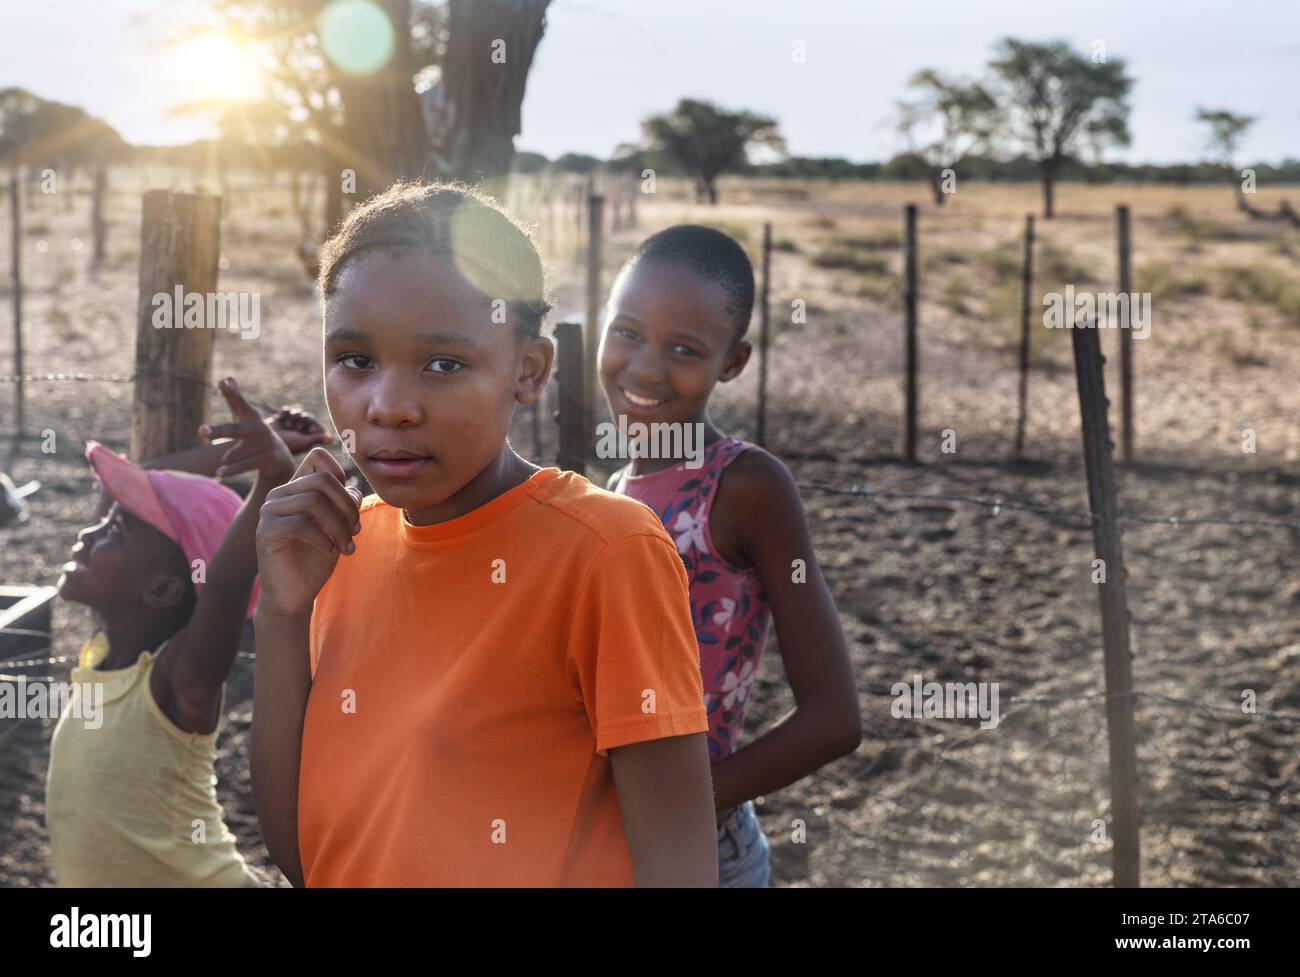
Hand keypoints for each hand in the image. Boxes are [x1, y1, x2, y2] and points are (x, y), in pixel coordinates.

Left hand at [199, 378, 295, 483]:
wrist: (278, 457)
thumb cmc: (254, 433)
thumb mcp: (244, 417)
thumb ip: (233, 399)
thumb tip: (226, 378)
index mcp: (251, 416)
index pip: (239, 403)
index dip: (232, 393)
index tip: (224, 382)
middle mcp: (259, 428)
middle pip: (234, 431)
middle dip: (218, 431)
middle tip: (201, 431)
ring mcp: (264, 443)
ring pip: (233, 454)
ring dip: (227, 459)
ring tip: (224, 463)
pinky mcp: (268, 458)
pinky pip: (242, 465)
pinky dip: (230, 470)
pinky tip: (219, 473)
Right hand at [254, 447, 361, 617]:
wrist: (294, 594)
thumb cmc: (316, 558)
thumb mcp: (339, 525)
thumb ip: (346, 503)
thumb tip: (353, 490)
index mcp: (297, 487)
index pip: (318, 456)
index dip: (342, 475)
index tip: (352, 506)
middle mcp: (280, 494)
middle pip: (322, 479)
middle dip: (347, 506)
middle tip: (356, 531)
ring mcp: (270, 512)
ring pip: (314, 501)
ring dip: (339, 526)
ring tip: (346, 546)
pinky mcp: (265, 532)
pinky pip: (301, 524)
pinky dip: (323, 539)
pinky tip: (330, 552)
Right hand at [269, 406, 332, 454]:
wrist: (264, 441)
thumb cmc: (286, 444)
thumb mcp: (303, 441)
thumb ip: (317, 438)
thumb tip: (332, 439)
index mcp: (307, 438)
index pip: (316, 426)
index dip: (313, 424)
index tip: (308, 429)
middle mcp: (299, 432)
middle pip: (307, 417)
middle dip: (303, 419)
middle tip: (296, 427)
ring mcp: (289, 425)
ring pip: (298, 413)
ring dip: (294, 416)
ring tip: (287, 424)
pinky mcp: (280, 420)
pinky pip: (288, 410)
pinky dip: (285, 413)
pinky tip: (280, 419)